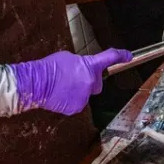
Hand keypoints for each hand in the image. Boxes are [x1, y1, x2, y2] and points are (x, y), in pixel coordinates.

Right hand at [12, 49, 131, 115]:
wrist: (35, 83)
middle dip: (90, 81)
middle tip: (75, 78)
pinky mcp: (76, 107)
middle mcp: (90, 82)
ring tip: (62, 86)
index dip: (120, 56)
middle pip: (97, 84)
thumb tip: (83, 69)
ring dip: (78, 91)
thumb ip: (81, 64)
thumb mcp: (68, 58)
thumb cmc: (49, 68)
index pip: (109, 58)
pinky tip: (60, 94)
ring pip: (86, 94)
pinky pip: (77, 102)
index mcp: (89, 66)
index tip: (128, 55)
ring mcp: (84, 97)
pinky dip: (71, 100)